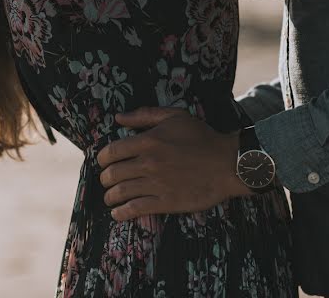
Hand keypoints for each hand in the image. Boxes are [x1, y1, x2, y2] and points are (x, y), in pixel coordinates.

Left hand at [96, 107, 250, 221]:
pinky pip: (135, 209)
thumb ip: (145, 115)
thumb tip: (119, 118)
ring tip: (110, 198)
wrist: (227, 163)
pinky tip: (118, 213)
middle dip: (105, 179)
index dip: (101, 159)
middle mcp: (148, 163)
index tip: (102, 162)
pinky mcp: (166, 202)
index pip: (111, 152)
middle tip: (107, 180)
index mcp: (148, 141)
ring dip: (110, 196)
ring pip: (120, 193)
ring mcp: (156, 184)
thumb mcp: (175, 116)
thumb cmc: (202, 137)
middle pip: (112, 174)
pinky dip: (121, 213)